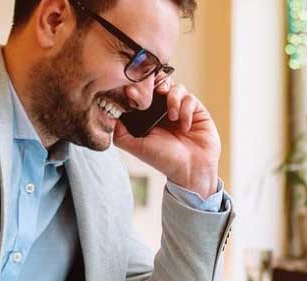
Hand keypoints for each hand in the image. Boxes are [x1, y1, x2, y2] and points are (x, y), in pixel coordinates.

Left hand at [113, 81, 220, 197]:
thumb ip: (120, 133)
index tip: (132, 92)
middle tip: (154, 92)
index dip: (139, 88)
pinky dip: (186, 110)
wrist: (190, 170)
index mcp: (149, 116)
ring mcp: (181, 109)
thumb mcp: (136, 147)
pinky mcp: (197, 111)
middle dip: (156, 84)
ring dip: (173, 99)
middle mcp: (165, 110)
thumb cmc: (164, 160)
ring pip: (176, 87)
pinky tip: (185, 126)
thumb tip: (109, 115)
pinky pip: (190, 99)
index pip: (143, 92)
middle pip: (160, 83)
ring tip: (172, 117)